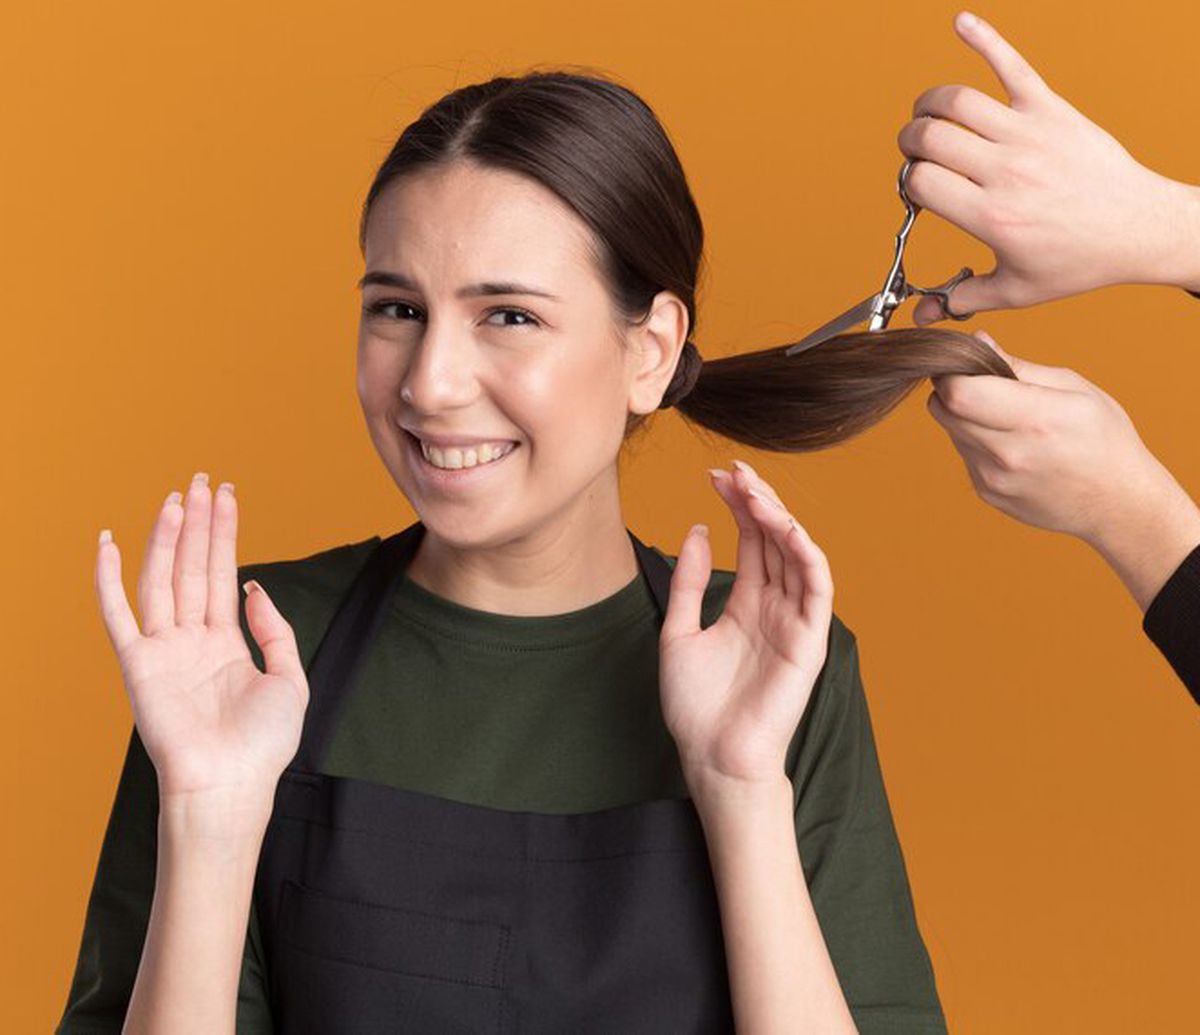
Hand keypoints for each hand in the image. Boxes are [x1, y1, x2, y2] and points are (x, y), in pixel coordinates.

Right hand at [94, 473, 309, 807]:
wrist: (231, 785)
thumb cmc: (262, 745)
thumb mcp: (289, 679)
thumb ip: (274, 631)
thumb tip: (253, 587)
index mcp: (226, 644)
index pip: (222, 574)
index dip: (225, 534)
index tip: (227, 496)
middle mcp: (191, 641)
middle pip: (192, 567)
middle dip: (199, 524)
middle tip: (201, 480)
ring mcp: (163, 650)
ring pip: (162, 580)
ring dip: (167, 538)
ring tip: (177, 499)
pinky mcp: (138, 665)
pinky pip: (118, 614)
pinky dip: (110, 578)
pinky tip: (111, 542)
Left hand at [658, 460, 833, 790]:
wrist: (711, 757)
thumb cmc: (695, 706)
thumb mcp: (679, 631)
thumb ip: (691, 582)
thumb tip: (699, 530)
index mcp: (747, 603)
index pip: (750, 541)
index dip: (737, 505)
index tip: (715, 476)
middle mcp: (775, 606)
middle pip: (774, 540)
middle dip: (757, 501)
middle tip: (734, 471)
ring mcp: (794, 622)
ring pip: (797, 556)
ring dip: (780, 518)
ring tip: (754, 491)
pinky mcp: (808, 641)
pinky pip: (816, 590)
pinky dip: (806, 554)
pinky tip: (784, 527)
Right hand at [897, 10, 1199, 322]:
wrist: (1138, 227)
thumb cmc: (1077, 261)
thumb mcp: (1017, 290)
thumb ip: (963, 299)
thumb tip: (921, 317)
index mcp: (994, 217)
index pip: (923, 183)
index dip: (909, 185)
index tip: (920, 194)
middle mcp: (1008, 171)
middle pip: (930, 138)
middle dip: (910, 144)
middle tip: (918, 156)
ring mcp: (1031, 135)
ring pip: (957, 100)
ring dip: (928, 105)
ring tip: (928, 118)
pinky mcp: (1052, 109)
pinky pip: (1011, 64)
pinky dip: (984, 38)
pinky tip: (961, 22)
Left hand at [928, 332, 1199, 609]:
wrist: (1116, 503)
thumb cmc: (1103, 438)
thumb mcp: (1074, 389)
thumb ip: (1018, 366)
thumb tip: (978, 342)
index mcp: (1036, 419)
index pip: (958, 392)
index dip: (953, 373)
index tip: (967, 365)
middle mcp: (1008, 453)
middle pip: (944, 410)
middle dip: (954, 390)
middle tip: (983, 385)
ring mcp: (993, 478)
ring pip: (951, 431)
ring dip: (966, 417)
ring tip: (1007, 418)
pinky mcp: (987, 493)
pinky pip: (964, 454)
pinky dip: (976, 442)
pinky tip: (1011, 444)